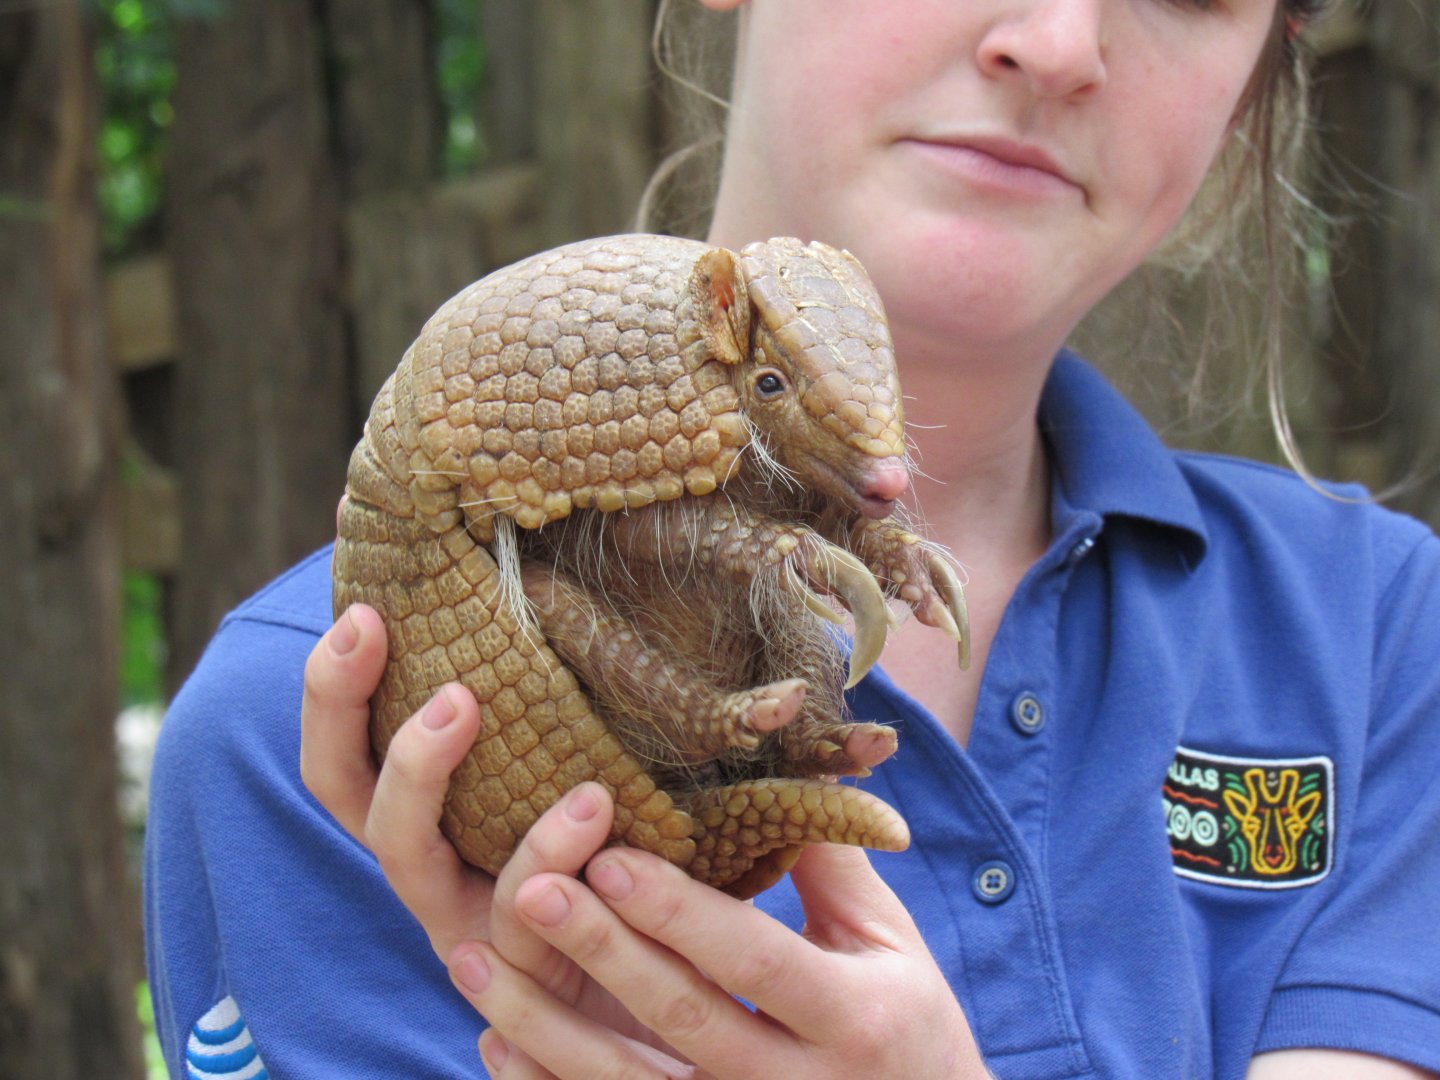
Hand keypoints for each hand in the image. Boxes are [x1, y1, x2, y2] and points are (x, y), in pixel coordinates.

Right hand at [300, 604, 692, 1073]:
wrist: (643, 973)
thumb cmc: (592, 849)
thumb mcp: (555, 769)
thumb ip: (530, 704)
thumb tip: (526, 577)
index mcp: (417, 816)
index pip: (340, 756)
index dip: (332, 689)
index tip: (366, 613)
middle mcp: (425, 871)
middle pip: (362, 811)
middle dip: (384, 742)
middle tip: (456, 692)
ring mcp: (468, 928)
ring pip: (428, 874)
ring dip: (486, 815)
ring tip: (586, 794)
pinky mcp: (526, 975)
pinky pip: (531, 932)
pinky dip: (563, 872)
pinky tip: (606, 821)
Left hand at [447, 805, 987, 1078]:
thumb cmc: (909, 1025)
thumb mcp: (889, 943)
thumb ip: (829, 861)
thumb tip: (784, 763)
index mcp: (852, 1017)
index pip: (752, 958)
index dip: (678, 912)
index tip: (609, 857)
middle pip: (682, 1019)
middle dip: (602, 953)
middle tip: (530, 890)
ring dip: (546, 1029)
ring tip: (471, 961)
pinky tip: (494, 1042)